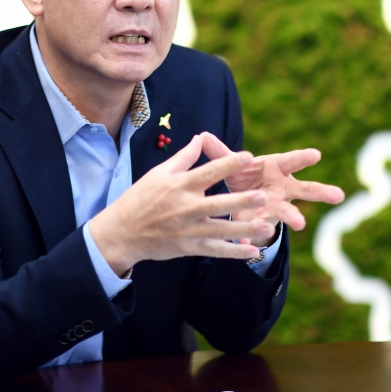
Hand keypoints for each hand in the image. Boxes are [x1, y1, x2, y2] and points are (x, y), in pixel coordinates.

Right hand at [88, 135, 268, 275]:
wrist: (121, 232)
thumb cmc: (139, 199)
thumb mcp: (158, 174)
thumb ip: (183, 158)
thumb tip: (200, 139)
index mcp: (179, 185)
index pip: (208, 172)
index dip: (228, 164)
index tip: (248, 156)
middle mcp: (185, 207)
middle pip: (218, 204)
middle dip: (242, 201)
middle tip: (264, 196)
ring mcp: (187, 230)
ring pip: (221, 230)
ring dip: (245, 229)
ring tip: (269, 228)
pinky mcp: (188, 247)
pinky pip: (215, 251)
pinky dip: (234, 252)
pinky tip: (252, 252)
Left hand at [199, 132, 344, 245]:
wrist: (241, 198)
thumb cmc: (245, 175)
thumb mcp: (234, 164)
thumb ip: (221, 154)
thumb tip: (202, 136)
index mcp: (277, 168)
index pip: (293, 161)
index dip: (303, 158)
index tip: (316, 154)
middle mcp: (283, 188)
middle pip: (306, 188)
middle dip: (321, 192)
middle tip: (338, 195)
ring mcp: (277, 207)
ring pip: (291, 212)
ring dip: (295, 218)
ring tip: (300, 225)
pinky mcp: (264, 222)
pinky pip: (260, 229)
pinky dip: (254, 237)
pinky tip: (248, 246)